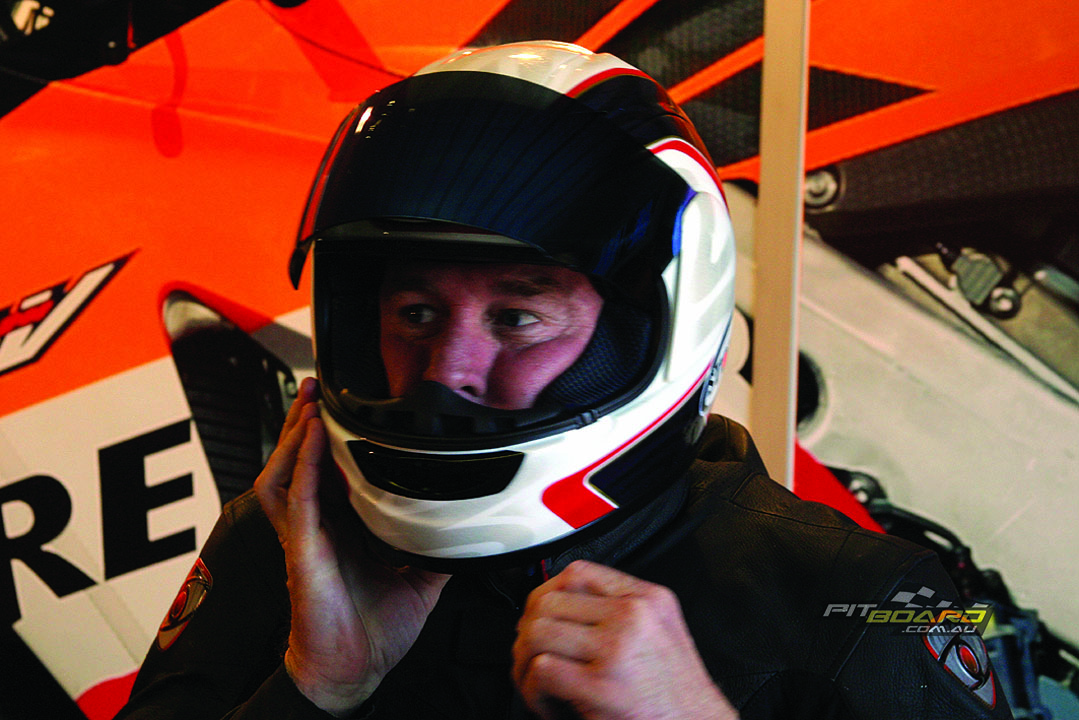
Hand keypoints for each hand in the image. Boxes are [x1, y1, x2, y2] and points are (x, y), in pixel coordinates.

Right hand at [254, 378, 449, 715]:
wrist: (352, 668)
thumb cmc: (374, 628)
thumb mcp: (420, 579)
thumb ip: (438, 548)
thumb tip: (472, 530)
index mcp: (343, 526)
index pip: (333, 469)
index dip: (334, 436)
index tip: (348, 404)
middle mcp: (320, 524)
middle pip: (302, 460)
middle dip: (307, 420)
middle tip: (320, 385)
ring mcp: (307, 534)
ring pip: (289, 470)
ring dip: (297, 433)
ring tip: (312, 400)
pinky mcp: (302, 548)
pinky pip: (298, 497)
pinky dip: (304, 464)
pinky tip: (313, 437)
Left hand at [513, 560, 737, 719]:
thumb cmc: (677, 695)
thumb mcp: (662, 633)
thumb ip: (622, 611)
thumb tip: (566, 605)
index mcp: (649, 599)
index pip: (578, 573)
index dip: (547, 594)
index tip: (540, 615)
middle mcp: (634, 616)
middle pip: (549, 601)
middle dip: (528, 632)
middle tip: (530, 656)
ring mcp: (617, 649)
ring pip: (538, 632)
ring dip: (525, 662)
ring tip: (537, 683)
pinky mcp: (602, 686)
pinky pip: (541, 670)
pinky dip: (533, 690)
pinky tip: (549, 703)